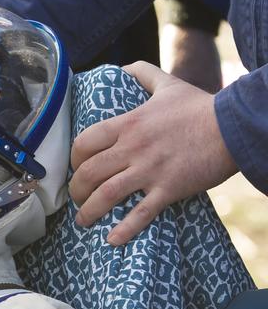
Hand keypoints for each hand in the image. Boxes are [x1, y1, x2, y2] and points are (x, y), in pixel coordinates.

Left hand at [69, 61, 236, 244]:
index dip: (74, 160)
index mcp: (128, 124)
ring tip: (84, 220)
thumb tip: (123, 68)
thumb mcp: (168, 84)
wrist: (234, 126)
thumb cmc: (200, 106)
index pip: (84, 143)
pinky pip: (140, 214)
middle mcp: (133, 148)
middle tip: (77, 199)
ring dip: (89, 211)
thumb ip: (143, 74)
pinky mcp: (169, 189)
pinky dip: (123, 230)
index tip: (76, 169)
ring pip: (106, 195)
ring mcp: (150, 170)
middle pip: (88, 172)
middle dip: (76, 190)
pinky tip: (112, 240)